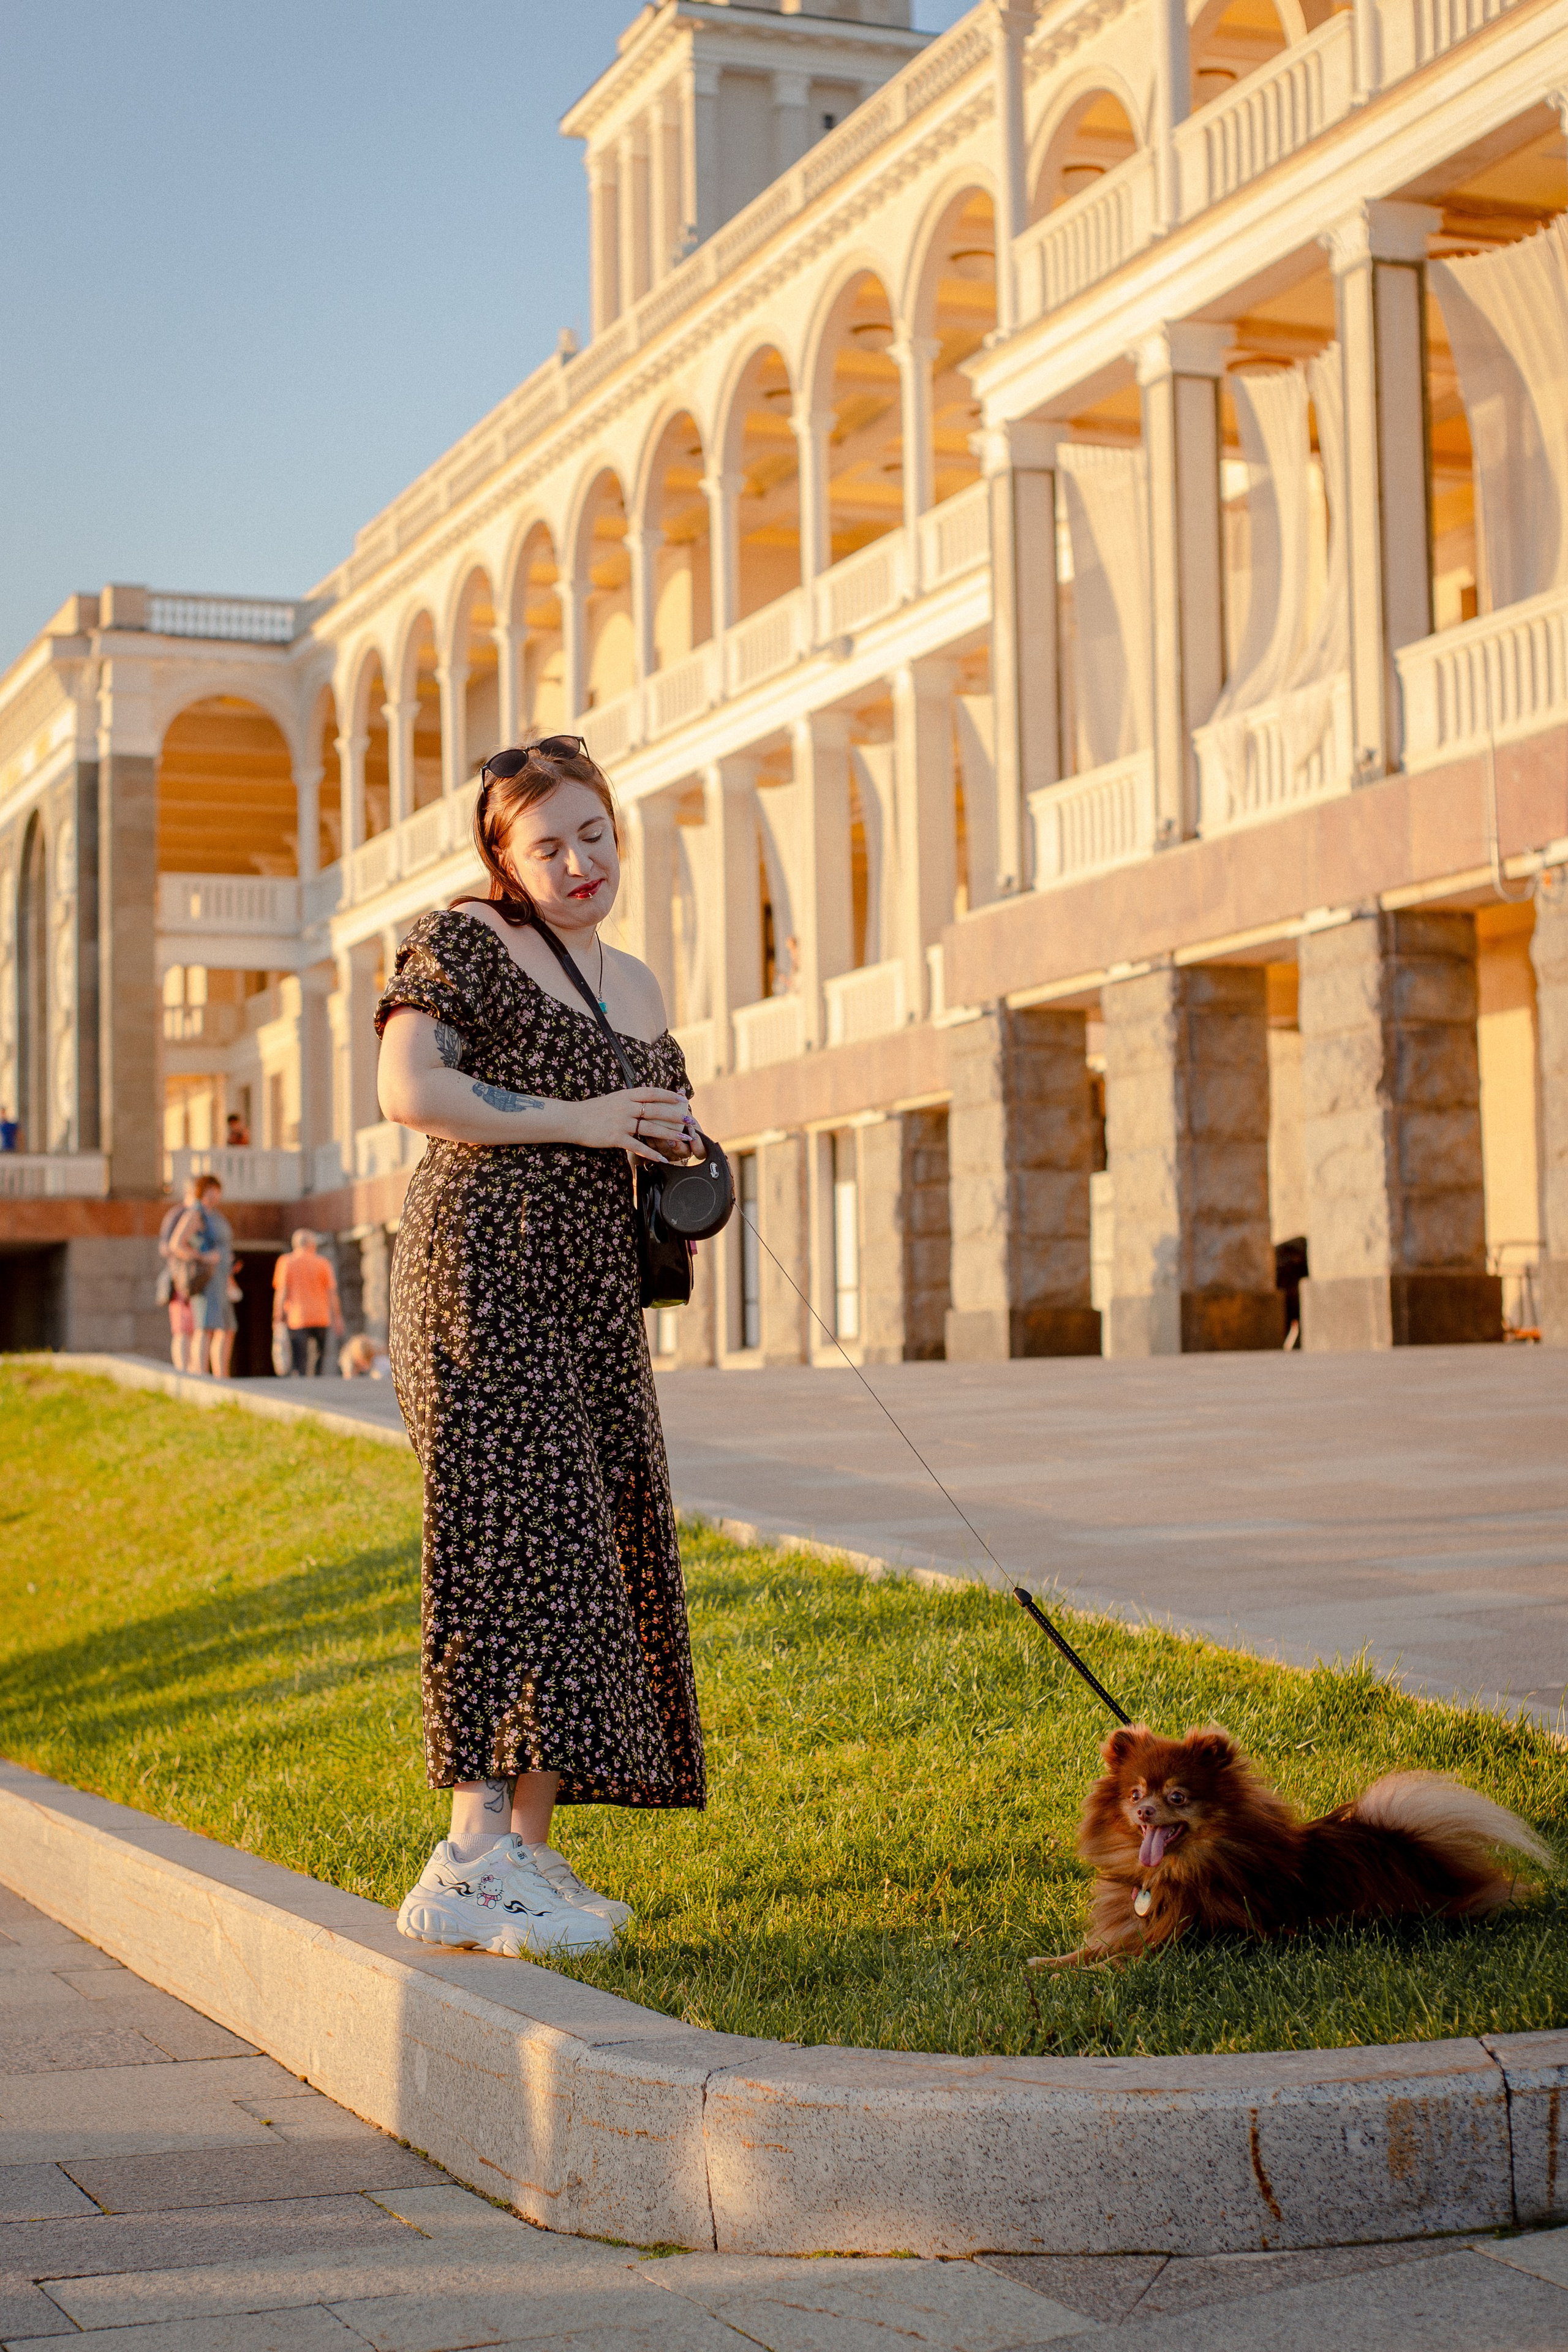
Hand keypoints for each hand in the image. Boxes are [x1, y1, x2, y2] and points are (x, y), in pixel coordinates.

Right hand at [571, 1087, 693, 1160]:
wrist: (572, 1119)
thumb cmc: (592, 1110)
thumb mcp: (613, 1099)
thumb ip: (629, 1100)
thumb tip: (645, 1102)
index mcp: (626, 1095)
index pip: (652, 1092)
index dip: (669, 1095)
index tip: (682, 1099)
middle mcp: (625, 1107)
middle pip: (656, 1111)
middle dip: (675, 1116)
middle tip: (689, 1121)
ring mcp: (621, 1122)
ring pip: (650, 1128)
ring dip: (669, 1134)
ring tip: (683, 1139)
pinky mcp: (615, 1137)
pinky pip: (637, 1146)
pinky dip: (651, 1153)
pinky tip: (662, 1158)